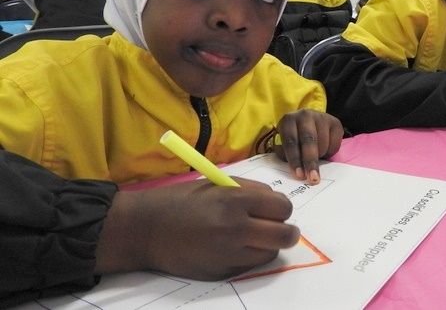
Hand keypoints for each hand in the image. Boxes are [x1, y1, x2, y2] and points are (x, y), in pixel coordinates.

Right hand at [96, 178, 299, 279]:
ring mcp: (229, 254)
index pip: (282, 208)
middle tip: (279, 227)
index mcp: (235, 201)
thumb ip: (251, 191)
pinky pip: (250, 265)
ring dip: (268, 244)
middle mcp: (236, 229)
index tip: (275, 208)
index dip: (282, 207)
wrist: (146, 229)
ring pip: (271, 253)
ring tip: (252, 236)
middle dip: (287, 230)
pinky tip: (234, 246)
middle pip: (285, 236)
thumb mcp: (218, 184)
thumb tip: (277, 202)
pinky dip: (249, 257)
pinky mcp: (222, 272)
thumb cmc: (182, 200)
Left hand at [274, 109, 343, 183]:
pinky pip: (335, 144)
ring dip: (320, 157)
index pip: (291, 141)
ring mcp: (322, 117)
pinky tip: (324, 149)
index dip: (295, 159)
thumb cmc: (292, 138)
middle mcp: (305, 115)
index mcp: (289, 120)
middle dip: (311, 161)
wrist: (305, 123)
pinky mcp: (335, 122)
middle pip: (309, 140)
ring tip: (315, 157)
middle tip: (313, 179)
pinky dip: (330, 153)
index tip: (299, 175)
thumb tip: (299, 172)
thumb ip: (287, 156)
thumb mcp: (283, 145)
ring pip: (323, 144)